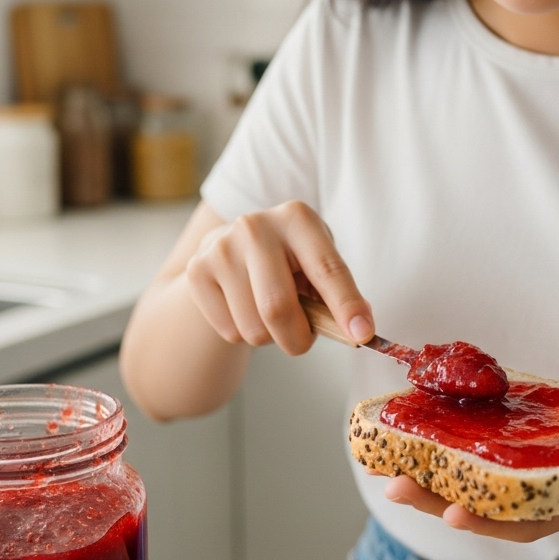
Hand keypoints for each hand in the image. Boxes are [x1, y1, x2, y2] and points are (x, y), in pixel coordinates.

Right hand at [184, 201, 373, 354]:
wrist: (230, 250)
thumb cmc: (287, 261)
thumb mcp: (317, 263)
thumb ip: (338, 294)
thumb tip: (359, 329)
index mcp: (297, 218)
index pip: (327, 269)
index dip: (346, 305)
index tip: (361, 335)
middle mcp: (255, 226)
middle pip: (278, 308)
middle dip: (298, 339)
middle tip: (302, 341)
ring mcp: (221, 247)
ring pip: (253, 328)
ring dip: (271, 338)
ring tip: (270, 314)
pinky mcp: (197, 271)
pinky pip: (230, 331)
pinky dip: (244, 335)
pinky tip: (244, 309)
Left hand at [379, 395, 558, 542]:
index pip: (528, 521)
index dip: (490, 521)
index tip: (455, 514)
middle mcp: (547, 495)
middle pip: (487, 510)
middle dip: (439, 502)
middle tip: (397, 485)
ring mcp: (533, 476)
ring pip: (476, 490)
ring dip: (433, 483)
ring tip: (391, 470)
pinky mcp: (524, 451)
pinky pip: (480, 459)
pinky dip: (448, 454)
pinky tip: (417, 441)